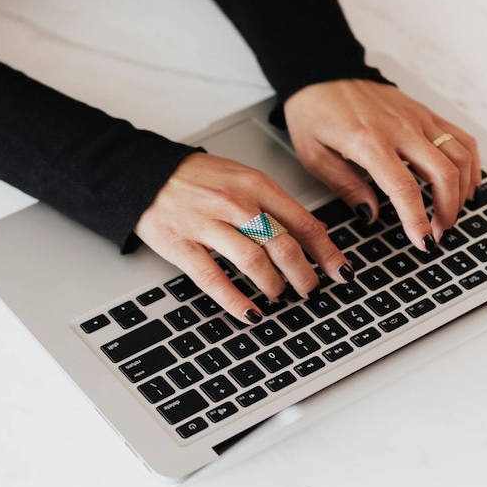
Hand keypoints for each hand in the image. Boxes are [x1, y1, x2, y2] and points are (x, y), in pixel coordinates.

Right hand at [133, 153, 350, 323]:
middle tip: (309, 289)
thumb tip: (311, 233)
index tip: (339, 270)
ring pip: (254, 262)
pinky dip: (236, 300)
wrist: (146, 173)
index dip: (326, 252)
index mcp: (255, 185)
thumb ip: (274, 204)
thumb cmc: (197, 179)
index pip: (303, 222)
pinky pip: (214, 278)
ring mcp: (208, 225)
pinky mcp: (183, 245)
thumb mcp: (242, 178)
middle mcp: (235, 204)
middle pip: (283, 246)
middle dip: (303, 275)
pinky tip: (250, 312)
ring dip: (273, 286)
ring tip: (277, 295)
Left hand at [284, 79, 480, 250]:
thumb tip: (372, 215)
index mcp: (369, 142)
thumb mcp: (315, 156)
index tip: (424, 242)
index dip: (418, 220)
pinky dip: (471, 164)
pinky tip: (465, 184)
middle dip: (448, 211)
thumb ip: (347, 187)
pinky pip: (461, 137)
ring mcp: (417, 118)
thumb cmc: (314, 112)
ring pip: (460, 156)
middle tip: (437, 233)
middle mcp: (400, 128)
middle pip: (444, 173)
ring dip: (462, 191)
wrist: (322, 71)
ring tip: (449, 214)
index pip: (405, 188)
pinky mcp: (425, 112)